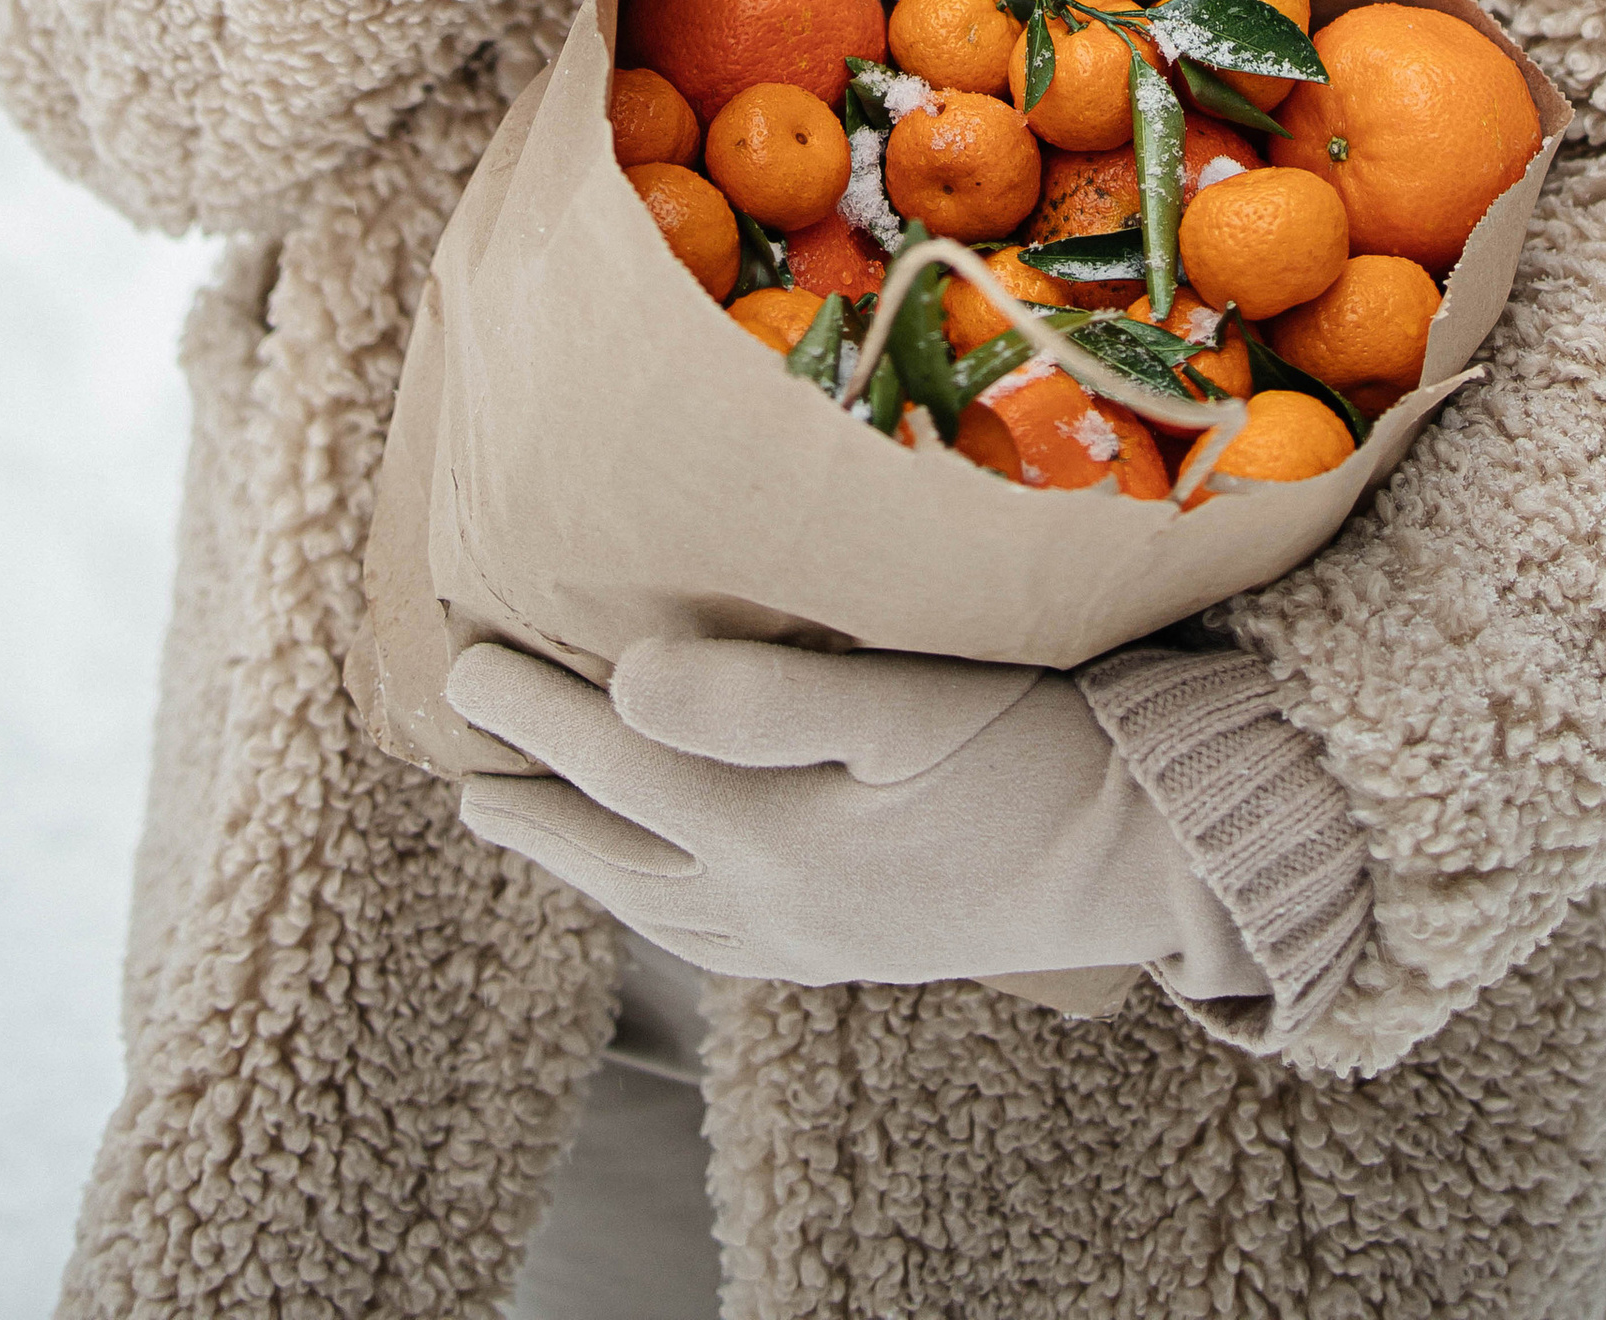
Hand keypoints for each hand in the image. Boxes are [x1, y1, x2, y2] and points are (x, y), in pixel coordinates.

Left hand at [448, 634, 1266, 1000]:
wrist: (1145, 855)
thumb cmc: (1035, 750)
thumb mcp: (907, 704)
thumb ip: (761, 697)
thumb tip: (625, 681)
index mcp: (770, 838)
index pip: (617, 761)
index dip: (535, 707)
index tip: (463, 657)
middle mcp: (769, 905)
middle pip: (614, 843)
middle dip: (530, 790)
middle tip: (460, 746)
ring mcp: (807, 939)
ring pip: (650, 901)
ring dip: (576, 854)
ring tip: (517, 813)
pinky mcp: (848, 948)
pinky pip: (708, 936)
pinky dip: (650, 902)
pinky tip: (650, 884)